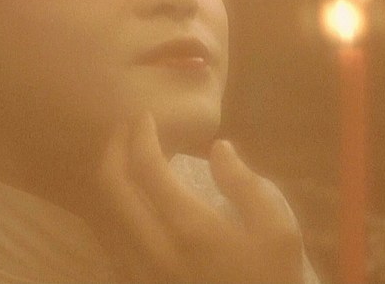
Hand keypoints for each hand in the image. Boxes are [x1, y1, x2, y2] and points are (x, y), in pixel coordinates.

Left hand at [94, 114, 303, 282]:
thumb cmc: (272, 278)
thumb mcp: (279, 231)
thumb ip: (246, 184)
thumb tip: (219, 148)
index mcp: (189, 229)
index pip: (146, 169)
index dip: (140, 136)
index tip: (145, 117)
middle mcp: (153, 249)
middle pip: (113, 188)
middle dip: (114, 149)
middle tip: (125, 128)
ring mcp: (142, 270)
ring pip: (105, 214)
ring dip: (109, 177)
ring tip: (123, 155)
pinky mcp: (140, 282)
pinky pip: (111, 238)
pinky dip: (112, 207)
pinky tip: (128, 197)